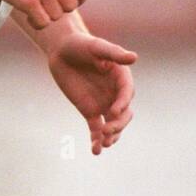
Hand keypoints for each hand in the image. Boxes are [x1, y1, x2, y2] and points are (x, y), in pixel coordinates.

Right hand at [0, 0, 90, 27]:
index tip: (62, 0)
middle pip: (70, 7)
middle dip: (58, 9)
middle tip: (42, 4)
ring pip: (56, 17)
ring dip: (44, 16)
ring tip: (32, 7)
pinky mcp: (28, 0)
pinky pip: (43, 23)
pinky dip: (35, 23)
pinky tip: (27, 15)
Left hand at [48, 33, 136, 155]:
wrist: (61, 51)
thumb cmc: (81, 44)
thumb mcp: (96, 47)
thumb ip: (114, 53)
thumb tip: (134, 57)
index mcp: (121, 77)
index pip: (127, 93)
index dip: (122, 103)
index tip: (113, 111)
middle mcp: (116, 93)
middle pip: (124, 114)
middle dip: (118, 124)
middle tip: (107, 131)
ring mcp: (104, 104)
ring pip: (113, 125)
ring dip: (111, 136)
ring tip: (103, 144)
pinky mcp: (90, 112)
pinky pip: (96, 129)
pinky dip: (96, 140)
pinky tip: (95, 151)